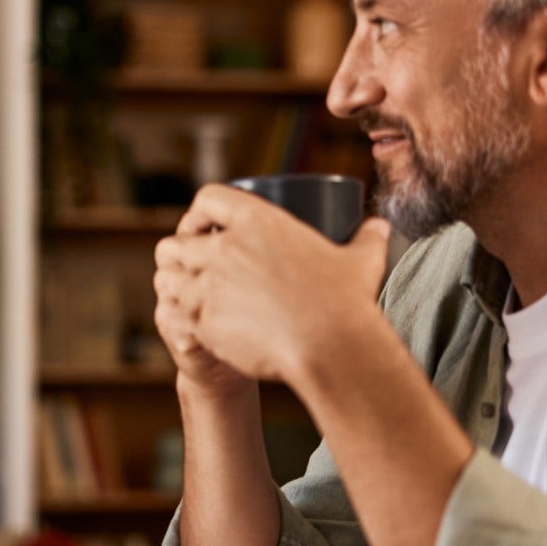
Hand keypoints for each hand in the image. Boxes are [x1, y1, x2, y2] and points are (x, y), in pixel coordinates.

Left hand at [156, 185, 391, 387]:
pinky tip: (189, 325)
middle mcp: (224, 248)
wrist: (329, 348)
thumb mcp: (360, 261)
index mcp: (256, 221)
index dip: (199, 212)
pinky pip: (174, 314)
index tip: (202, 227)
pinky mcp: (203, 320)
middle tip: (189, 267)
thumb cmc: (346, 303)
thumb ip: (368, 239)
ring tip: (184, 294)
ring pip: (166, 277)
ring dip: (172, 285)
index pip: (208, 198)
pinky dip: (179, 318)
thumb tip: (380, 226)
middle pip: (175, 242)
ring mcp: (209, 285)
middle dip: (177, 254)